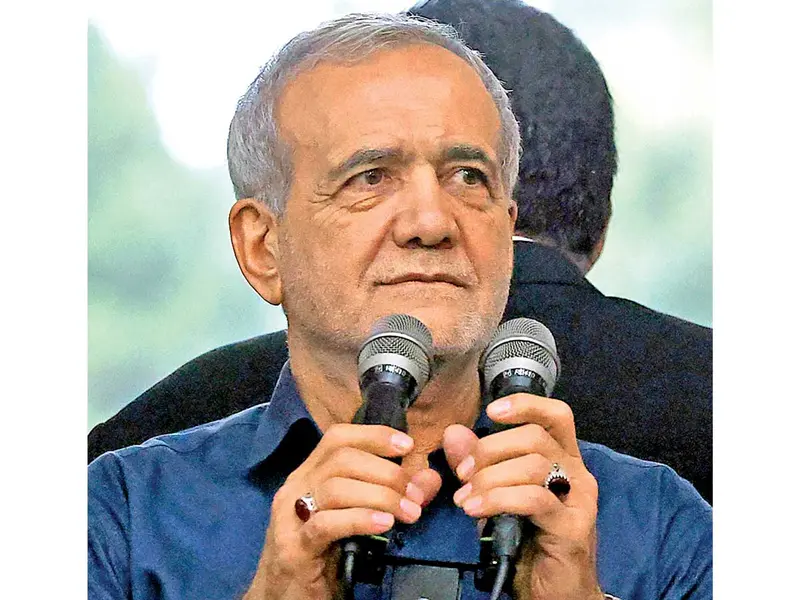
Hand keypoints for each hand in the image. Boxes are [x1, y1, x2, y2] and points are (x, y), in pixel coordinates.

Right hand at [244, 423, 439, 599]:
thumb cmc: (324, 554)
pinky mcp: (294, 548)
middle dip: (386, 471)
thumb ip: (392, 496)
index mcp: (309, 474)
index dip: (374, 435)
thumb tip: (427, 479)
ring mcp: (290, 518)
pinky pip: (325, 524)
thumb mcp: (357, 519)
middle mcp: (295, 488)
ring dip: (380, 496)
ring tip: (408, 513)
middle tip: (413, 495)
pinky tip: (384, 525)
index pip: (338, 437)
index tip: (408, 445)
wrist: (286, 599)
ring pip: (335, 487)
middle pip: (341, 458)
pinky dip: (359, 519)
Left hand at [443, 394, 602, 599]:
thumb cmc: (527, 543)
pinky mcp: (572, 528)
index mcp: (563, 460)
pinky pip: (534, 499)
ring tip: (464, 499)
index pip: (556, 415)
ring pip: (535, 465)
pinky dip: (498, 499)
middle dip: (491, 448)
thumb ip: (477, 465)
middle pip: (537, 437)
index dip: (525, 405)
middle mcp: (577, 474)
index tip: (490, 411)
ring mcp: (579, 501)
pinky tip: (475, 510)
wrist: (555, 595)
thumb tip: (454, 433)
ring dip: (490, 478)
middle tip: (462, 473)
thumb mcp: (496, 497)